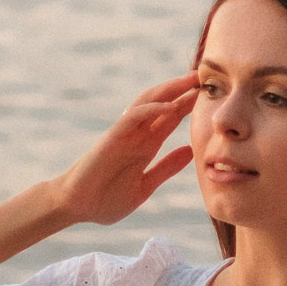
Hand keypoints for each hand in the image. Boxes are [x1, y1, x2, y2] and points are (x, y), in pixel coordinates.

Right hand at [56, 75, 198, 226]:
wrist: (75, 208)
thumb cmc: (104, 200)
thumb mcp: (144, 186)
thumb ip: (165, 168)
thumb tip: (190, 151)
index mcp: (145, 146)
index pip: (170, 119)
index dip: (188, 105)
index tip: (210, 95)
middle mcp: (136, 135)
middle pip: (162, 104)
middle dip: (183, 90)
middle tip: (205, 77)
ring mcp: (124, 134)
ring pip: (148, 103)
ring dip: (170, 90)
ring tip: (191, 81)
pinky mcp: (112, 138)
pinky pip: (133, 118)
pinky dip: (151, 109)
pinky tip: (170, 106)